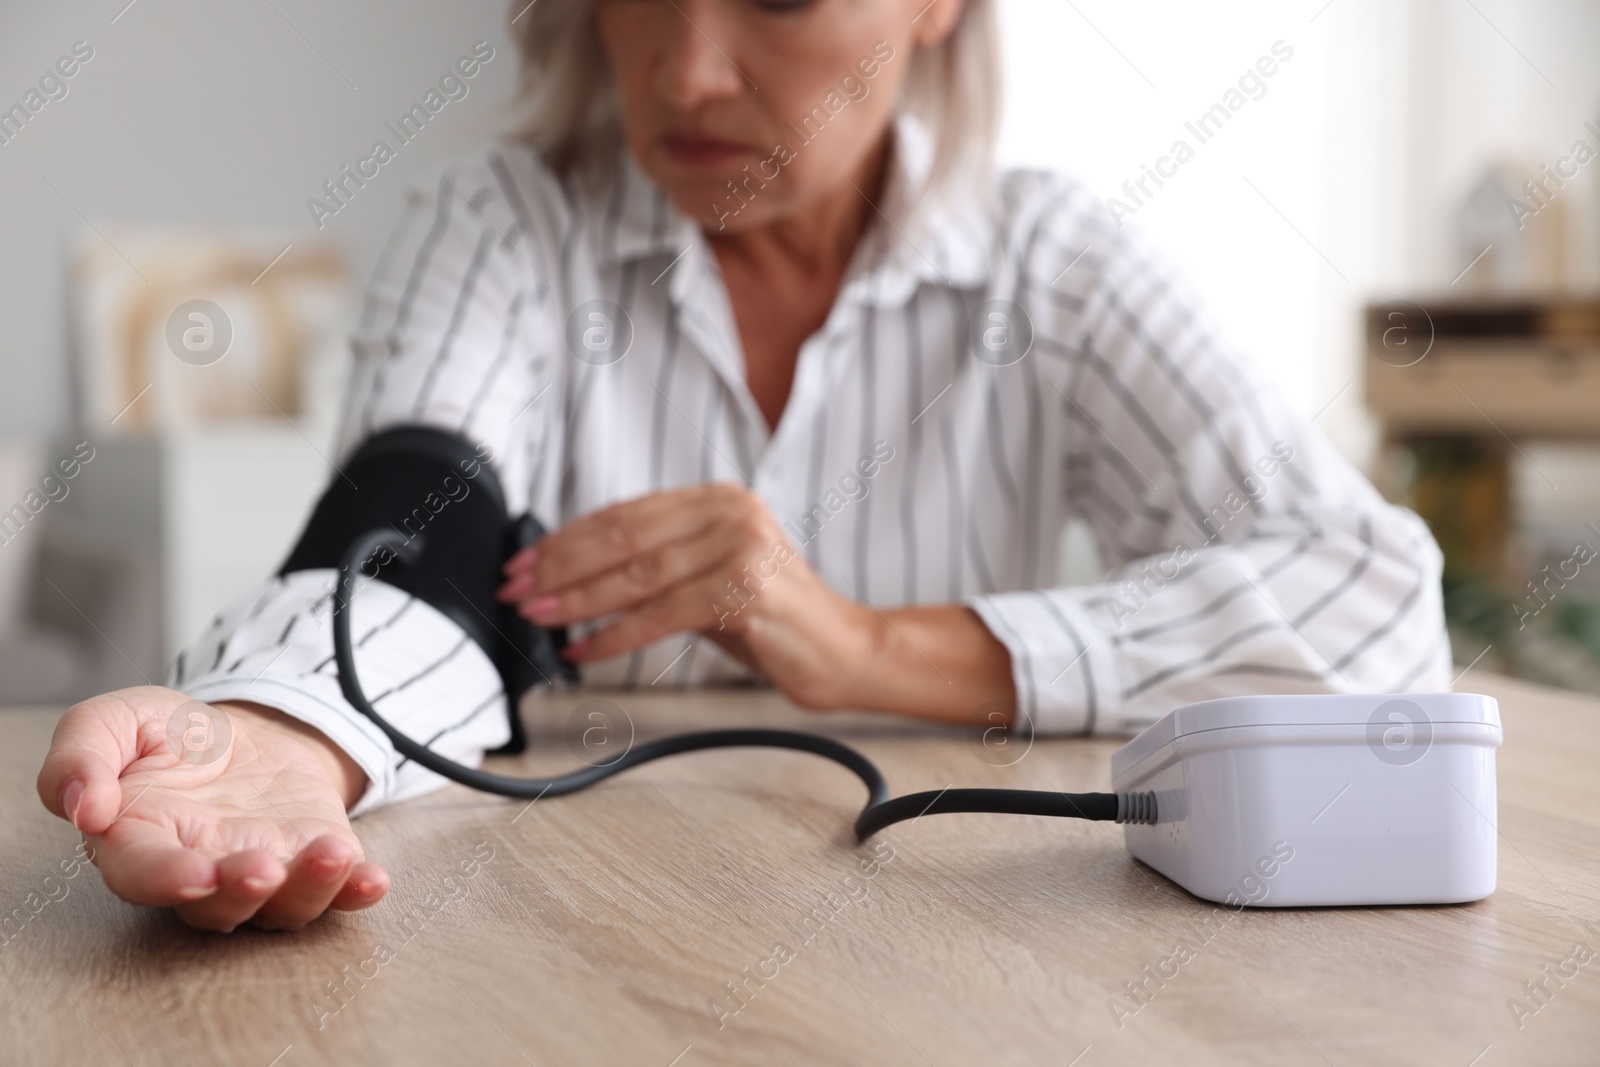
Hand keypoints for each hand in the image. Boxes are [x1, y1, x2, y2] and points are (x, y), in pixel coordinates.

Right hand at [36, 686, 388, 931]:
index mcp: (140, 842)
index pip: (142, 874)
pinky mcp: (313, 860)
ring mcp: (264, 871)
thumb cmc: (171, 737)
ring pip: (281, 906)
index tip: (193, 874)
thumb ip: (81, 754)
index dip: (164, 880)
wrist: (248, 730)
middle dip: (240, 892)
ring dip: (309, 888)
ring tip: (332, 854)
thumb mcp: (117, 719)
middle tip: (261, 868)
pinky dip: (357, 890)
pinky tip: (374, 880)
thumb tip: (82, 805)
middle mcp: (203, 870)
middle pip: (217, 905)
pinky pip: (338, 891)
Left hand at [497, 483, 879, 708]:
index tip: (525, 563)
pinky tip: (583, 650)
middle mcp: (730, 513)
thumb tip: (577, 574)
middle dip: (559, 566)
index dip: (567, 539)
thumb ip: (661, 563)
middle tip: (516, 589)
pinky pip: (661, 614)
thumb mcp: (713, 576)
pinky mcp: (745, 590)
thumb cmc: (774, 620)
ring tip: (538, 617)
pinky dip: (613, 635)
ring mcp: (740, 548)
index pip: (624, 514)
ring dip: (577, 600)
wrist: (845, 650)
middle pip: (623, 537)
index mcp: (718, 499)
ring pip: (636, 575)